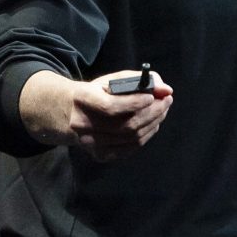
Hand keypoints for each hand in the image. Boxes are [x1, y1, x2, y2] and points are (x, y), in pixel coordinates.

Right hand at [20, 69, 174, 162]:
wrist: (69, 113)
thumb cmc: (96, 93)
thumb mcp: (111, 80)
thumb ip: (138, 80)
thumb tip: (165, 89)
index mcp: (82, 100)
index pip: (109, 107)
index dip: (133, 103)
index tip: (152, 96)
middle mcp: (82, 124)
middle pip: (125, 125)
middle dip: (152, 113)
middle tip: (167, 101)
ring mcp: (89, 143)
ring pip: (131, 138)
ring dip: (153, 123)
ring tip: (162, 110)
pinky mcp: (99, 155)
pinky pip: (130, 149)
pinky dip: (146, 136)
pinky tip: (152, 124)